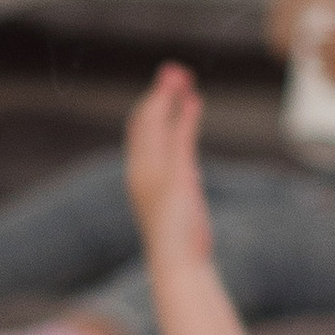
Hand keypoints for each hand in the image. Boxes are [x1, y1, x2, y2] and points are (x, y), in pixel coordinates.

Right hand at [125, 64, 211, 264]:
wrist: (177, 264)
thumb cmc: (179, 239)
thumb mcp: (178, 200)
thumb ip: (181, 176)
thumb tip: (188, 165)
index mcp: (138, 174)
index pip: (139, 129)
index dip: (151, 104)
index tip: (166, 86)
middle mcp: (140, 170)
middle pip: (144, 119)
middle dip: (158, 92)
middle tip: (174, 70)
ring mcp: (154, 174)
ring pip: (157, 123)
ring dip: (170, 96)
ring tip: (183, 76)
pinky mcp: (174, 178)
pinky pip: (179, 139)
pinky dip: (187, 118)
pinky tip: (195, 102)